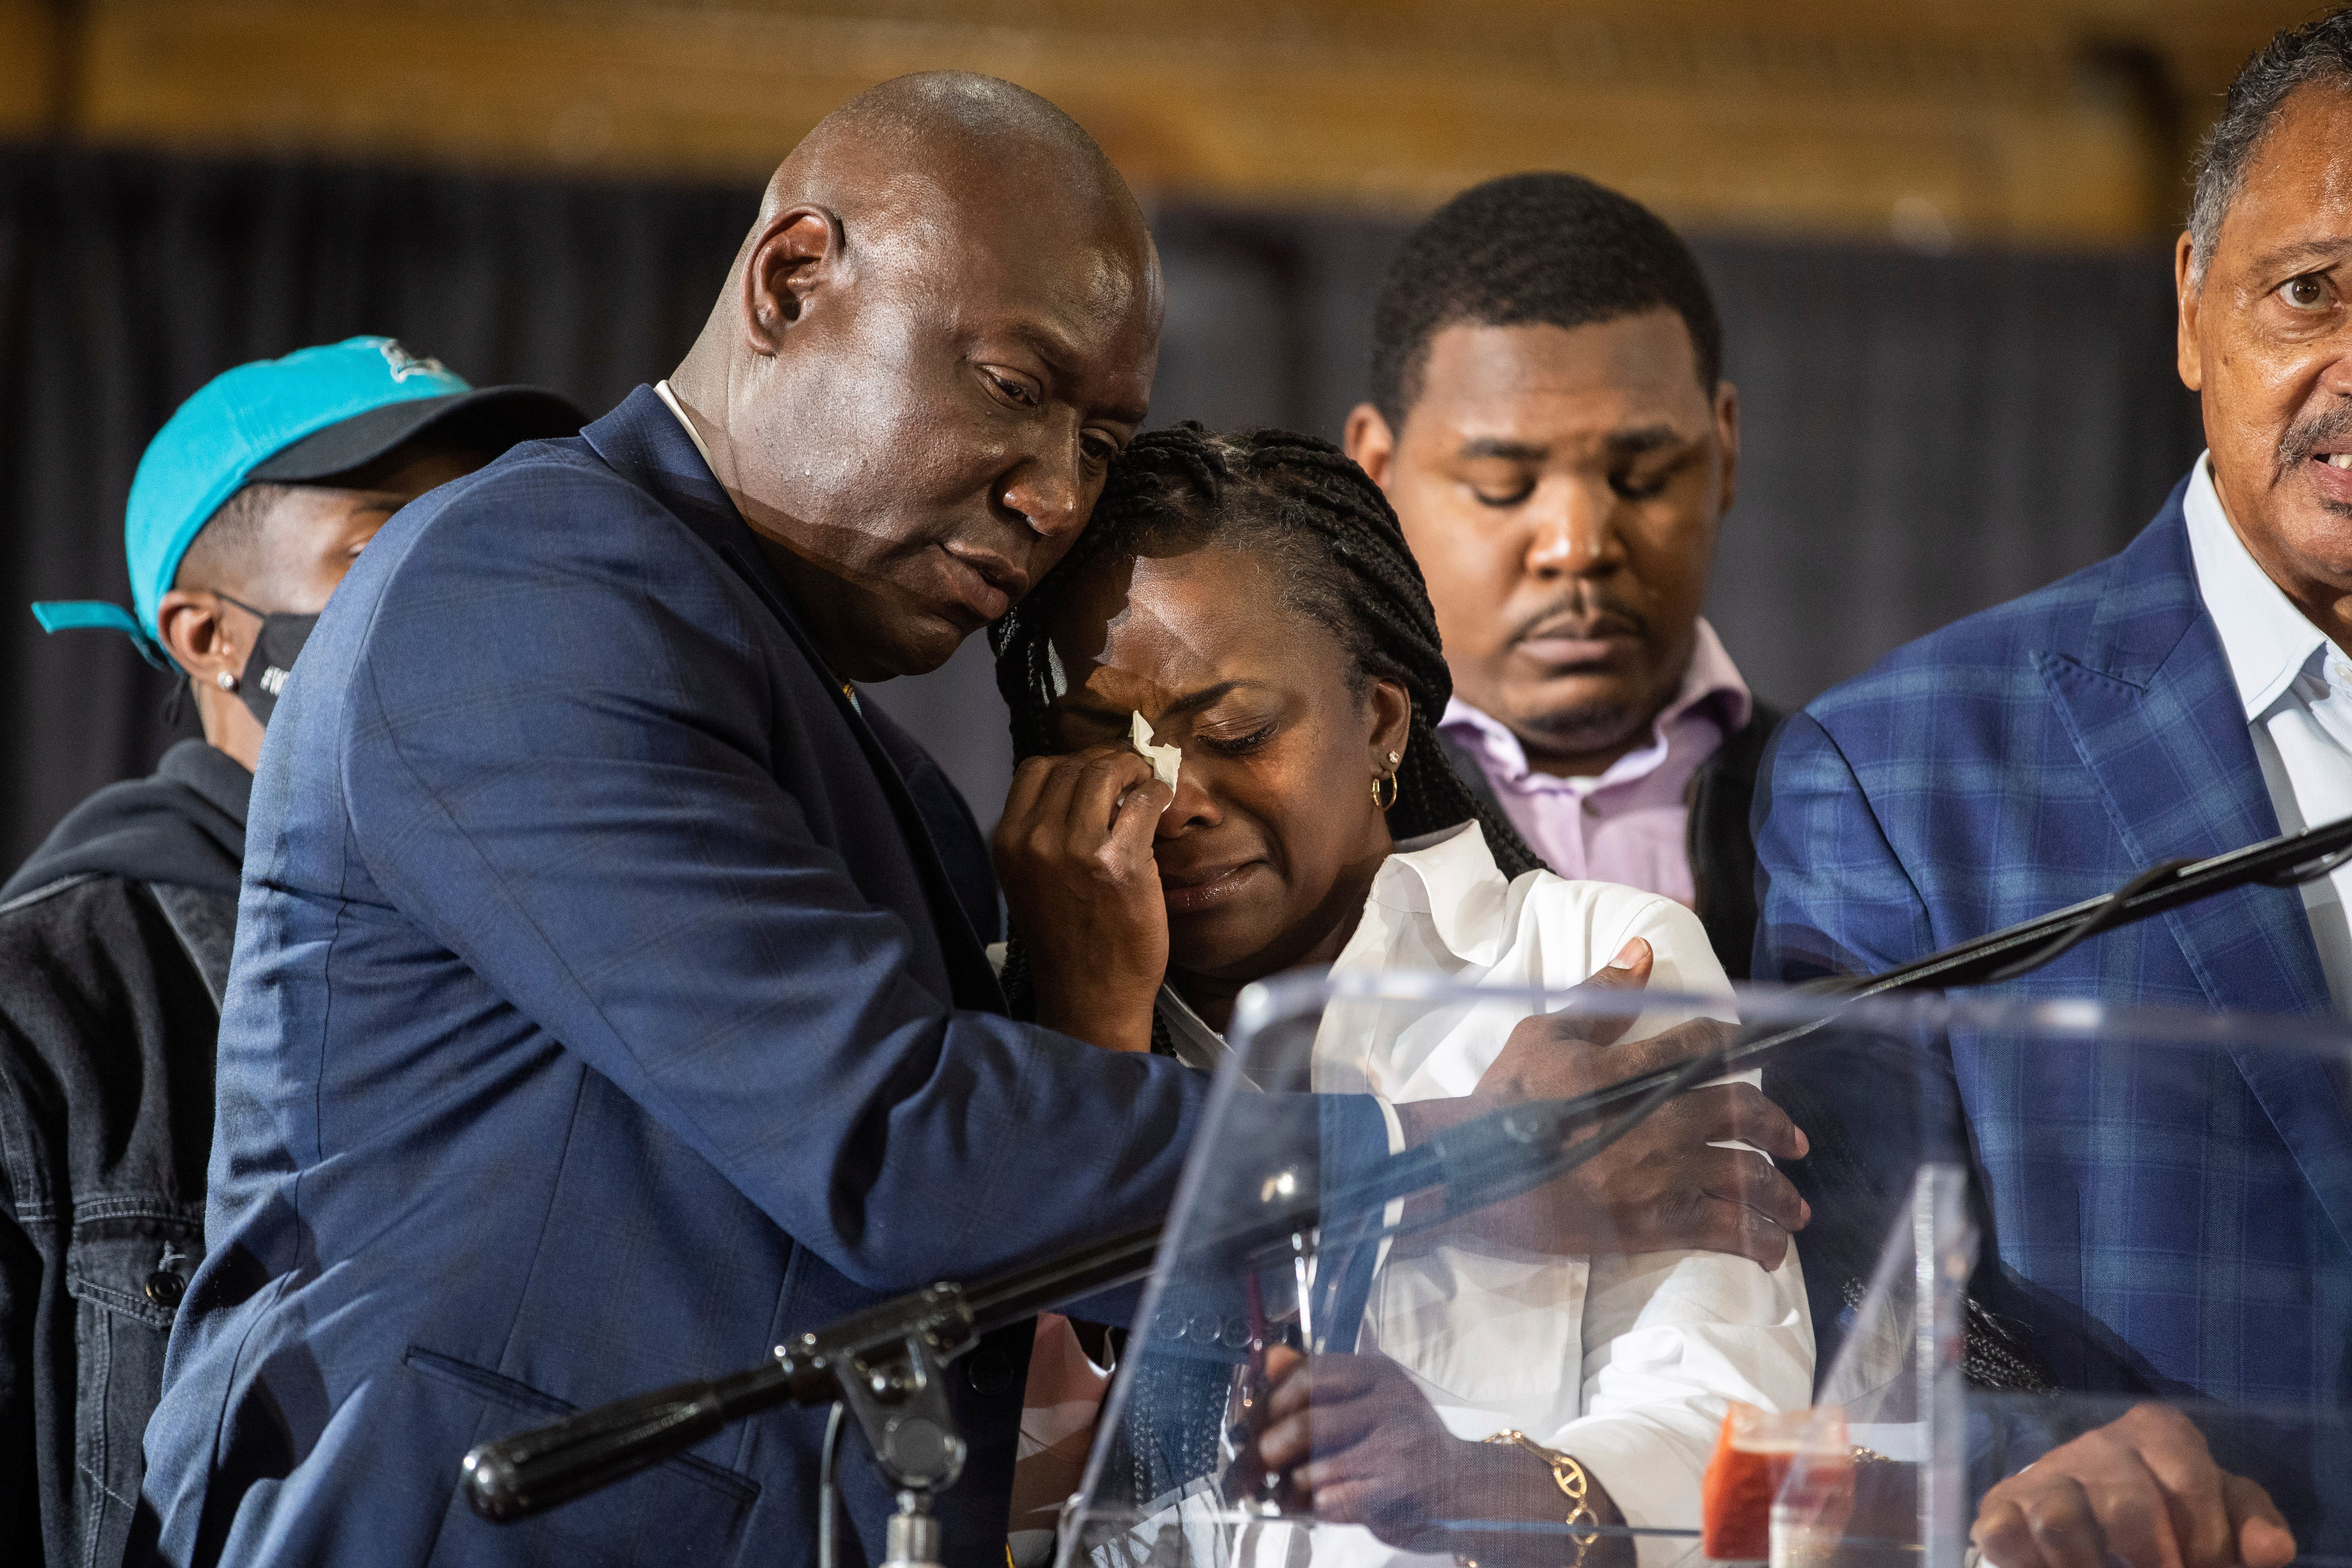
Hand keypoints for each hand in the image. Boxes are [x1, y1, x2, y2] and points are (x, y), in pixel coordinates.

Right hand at [993, 744, 1172, 1052]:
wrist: (1088, 993)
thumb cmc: (1065, 939)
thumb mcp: (1031, 878)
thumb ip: (1043, 832)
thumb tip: (1083, 783)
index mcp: (1009, 841)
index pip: (1035, 770)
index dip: (1071, 762)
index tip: (1096, 770)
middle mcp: (1036, 840)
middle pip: (1073, 766)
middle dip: (1107, 762)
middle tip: (1130, 772)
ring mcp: (1077, 850)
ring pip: (1105, 774)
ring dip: (1132, 770)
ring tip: (1145, 784)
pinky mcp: (1120, 863)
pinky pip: (1143, 802)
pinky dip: (1156, 794)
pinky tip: (1160, 803)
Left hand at [1253, 1346, 1626, 1564]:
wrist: (1468, 1490)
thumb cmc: (1406, 1447)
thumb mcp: (1367, 1402)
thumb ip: (1317, 1383)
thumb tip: (1269, 1358)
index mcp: (1376, 1374)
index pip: (1306, 1376)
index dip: (1267, 1404)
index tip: (1248, 1425)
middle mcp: (1388, 1403)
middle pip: (1304, 1422)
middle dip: (1265, 1451)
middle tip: (1249, 1470)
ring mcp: (1396, 1448)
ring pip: (1312, 1469)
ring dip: (1287, 1489)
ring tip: (1285, 1494)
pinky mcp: (1397, 1492)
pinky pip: (1330, 1502)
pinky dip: (1312, 1510)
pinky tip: (1316, 1508)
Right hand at [1394, 939, 1810, 1268]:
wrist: (1469, 1170)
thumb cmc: (1503, 1099)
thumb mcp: (1544, 1034)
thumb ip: (1600, 996)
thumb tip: (1643, 953)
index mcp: (1630, 1071)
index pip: (1701, 1047)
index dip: (1731, 1043)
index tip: (1746, 1051)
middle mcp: (1655, 1122)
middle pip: (1740, 1115)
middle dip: (1776, 1128)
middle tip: (1795, 1141)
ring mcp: (1657, 1177)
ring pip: (1742, 1179)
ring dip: (1778, 1193)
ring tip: (1793, 1205)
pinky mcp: (1649, 1224)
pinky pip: (1721, 1232)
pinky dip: (1755, 1241)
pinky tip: (1771, 1248)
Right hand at [1973, 1405, 2293, 1567]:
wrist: (2095, 1504)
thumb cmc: (2172, 1509)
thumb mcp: (2221, 1508)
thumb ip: (2252, 1524)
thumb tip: (2272, 1553)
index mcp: (2158, 1433)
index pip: (2189, 1483)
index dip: (2208, 1541)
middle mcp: (2098, 1444)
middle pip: (2126, 1504)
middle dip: (2153, 1559)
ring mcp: (2045, 1474)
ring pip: (2059, 1520)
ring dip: (2088, 1566)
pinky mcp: (2002, 1504)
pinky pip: (2004, 1533)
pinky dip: (2027, 1563)